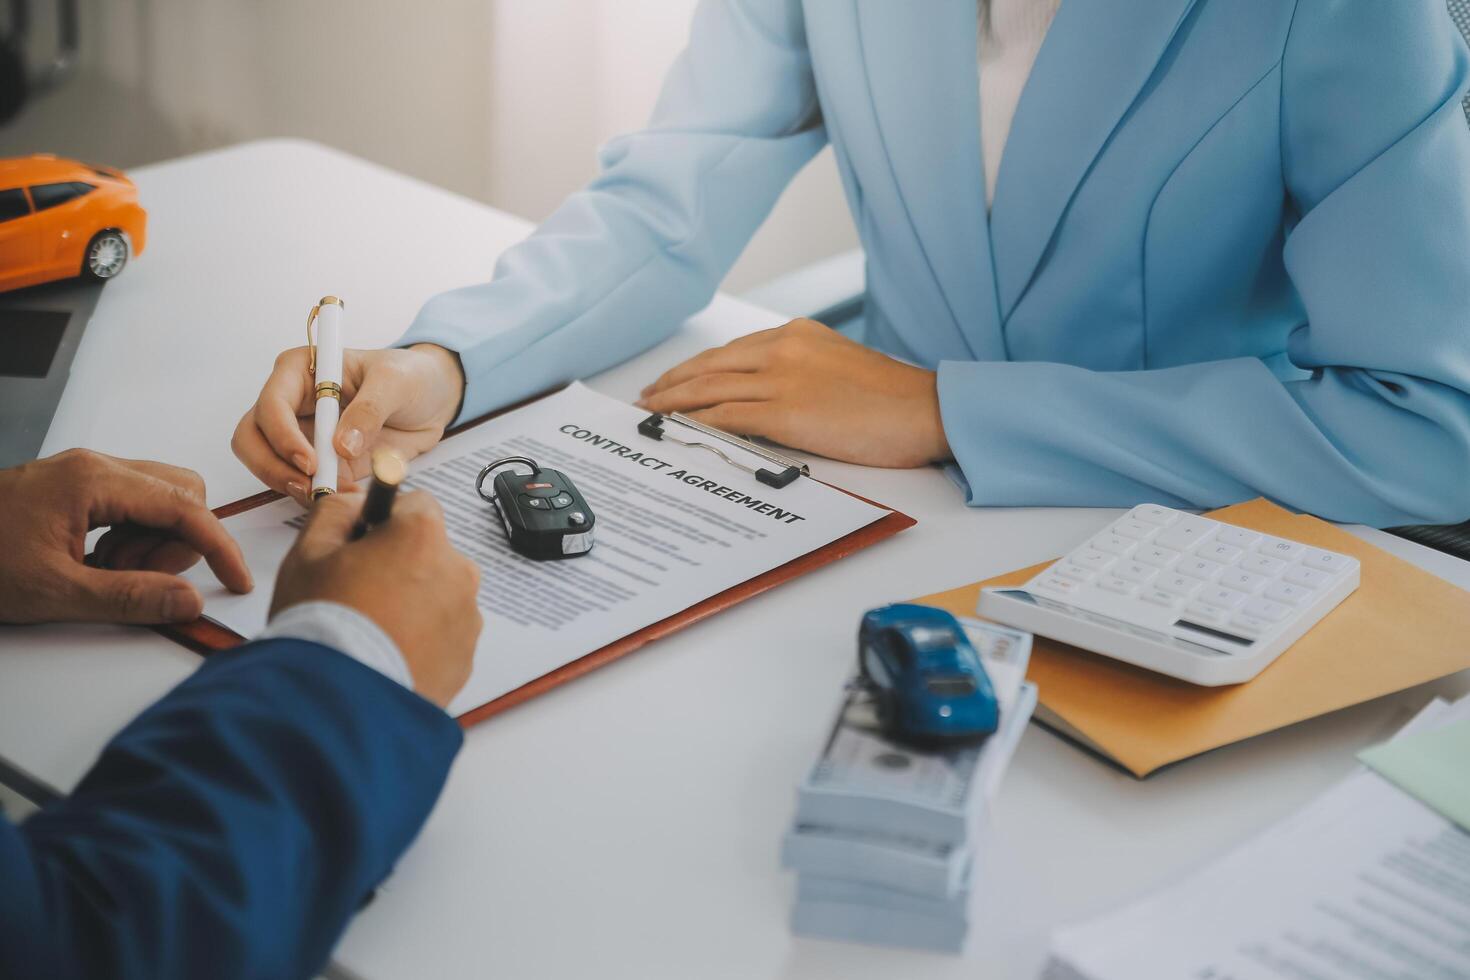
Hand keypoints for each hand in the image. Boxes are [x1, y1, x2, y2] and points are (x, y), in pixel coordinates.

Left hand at [0, 450, 252, 624]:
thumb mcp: (53, 592)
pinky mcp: (77, 486)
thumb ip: (128, 598)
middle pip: (181, 494)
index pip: (185, 508)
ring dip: (151, 543)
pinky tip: (97, 563)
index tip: (235, 580)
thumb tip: (188, 601)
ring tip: (108, 573)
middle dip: (177, 542)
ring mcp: (86, 473)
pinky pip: (133, 505)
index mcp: (95, 480)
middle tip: (138, 578)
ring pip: (160, 499)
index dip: (218, 547)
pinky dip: (131, 537)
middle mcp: (96, 465)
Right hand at [233, 343, 464, 502]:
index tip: (311, 461)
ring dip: (290, 484)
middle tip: (308, 484)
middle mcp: (292, 402)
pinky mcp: (320, 462)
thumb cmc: (410, 375)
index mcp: (300, 370)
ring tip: (328, 494)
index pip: (272, 405)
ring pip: (267, 464)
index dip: (283, 436)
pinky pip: (301, 483)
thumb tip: (341, 446)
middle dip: (273, 466)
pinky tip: (342, 496)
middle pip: (252, 437)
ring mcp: (302, 434)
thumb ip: (369, 410)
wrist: (434, 398)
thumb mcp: (395, 381)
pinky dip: (314, 494)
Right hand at [270, 490, 480, 707]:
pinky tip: (387, 653)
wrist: (338, 702)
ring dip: (413, 603)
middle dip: (400, 563)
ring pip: (438, 594)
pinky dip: (422, 639)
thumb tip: (355, 501)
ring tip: (371, 631)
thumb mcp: (309, 552)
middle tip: (358, 593)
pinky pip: (444, 634)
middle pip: (430, 552)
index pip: (415, 504)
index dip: (384, 521)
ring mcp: (466, 617)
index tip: (362, 543)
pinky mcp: (466, 657)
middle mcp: (457, 571)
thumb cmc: (323, 624)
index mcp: (423, 536)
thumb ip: (336, 511)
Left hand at [637, 318, 951, 467]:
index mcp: (798, 335)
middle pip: (711, 365)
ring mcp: (784, 379)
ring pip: (711, 388)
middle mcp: (785, 349)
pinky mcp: (787, 412)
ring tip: (652, 414)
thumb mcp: (841, 367)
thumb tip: (770, 395)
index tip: (674, 379)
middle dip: (674, 382)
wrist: (927, 410)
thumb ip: (802, 371)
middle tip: (648, 396)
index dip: (696, 367)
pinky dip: (698, 422)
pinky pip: (727, 416)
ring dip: (675, 403)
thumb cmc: (893, 399)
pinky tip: (679, 429)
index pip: (732, 351)